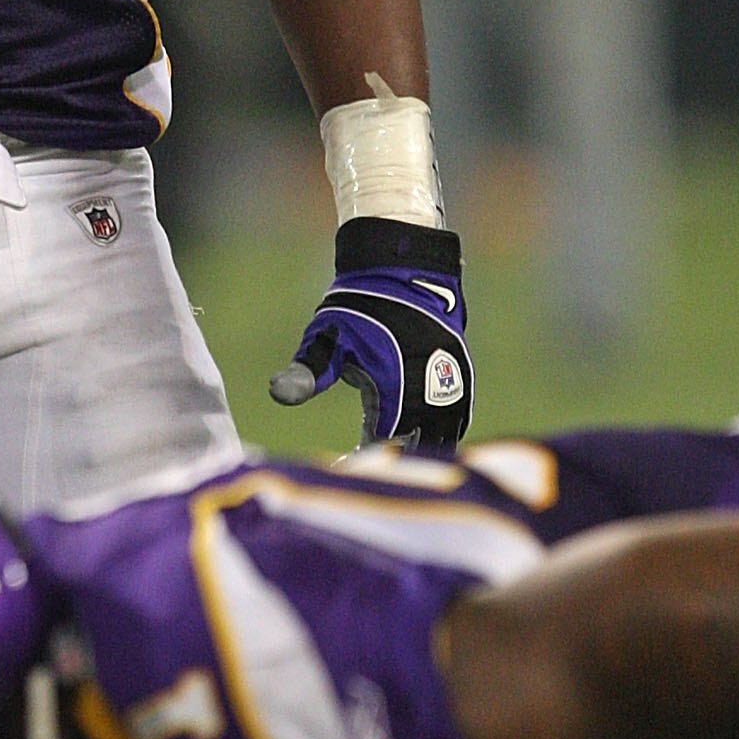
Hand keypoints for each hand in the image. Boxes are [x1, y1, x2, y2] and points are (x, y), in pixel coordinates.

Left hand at [271, 216, 470, 446]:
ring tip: (398, 464)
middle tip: (371, 472)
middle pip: (418, 444)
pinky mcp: (460, 372)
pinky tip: (424, 442)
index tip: (345, 469)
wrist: (402, 266)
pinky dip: (443, 433)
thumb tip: (277, 393)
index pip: (382, 440)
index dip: (365, 458)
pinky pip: (458, 415)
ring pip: (444, 433)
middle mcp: (428, 387)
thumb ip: (308, 369)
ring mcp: (450, 380)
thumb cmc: (359, 303)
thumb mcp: (327, 335)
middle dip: (396, 460)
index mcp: (394, 383)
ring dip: (423, 450)